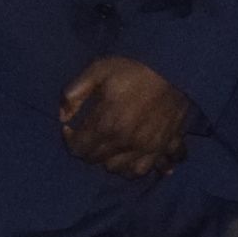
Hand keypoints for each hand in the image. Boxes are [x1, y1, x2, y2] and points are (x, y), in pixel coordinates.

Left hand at [58, 57, 191, 178]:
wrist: (175, 65)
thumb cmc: (134, 67)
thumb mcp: (97, 70)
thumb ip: (74, 93)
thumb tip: (62, 115)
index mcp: (107, 124)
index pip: (79, 149)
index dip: (69, 139)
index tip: (71, 127)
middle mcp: (127, 142)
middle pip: (100, 162)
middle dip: (90, 151)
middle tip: (91, 135)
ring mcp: (150, 147)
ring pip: (126, 171)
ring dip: (116, 162)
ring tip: (113, 148)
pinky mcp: (168, 145)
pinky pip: (157, 167)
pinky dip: (149, 167)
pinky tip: (143, 157)